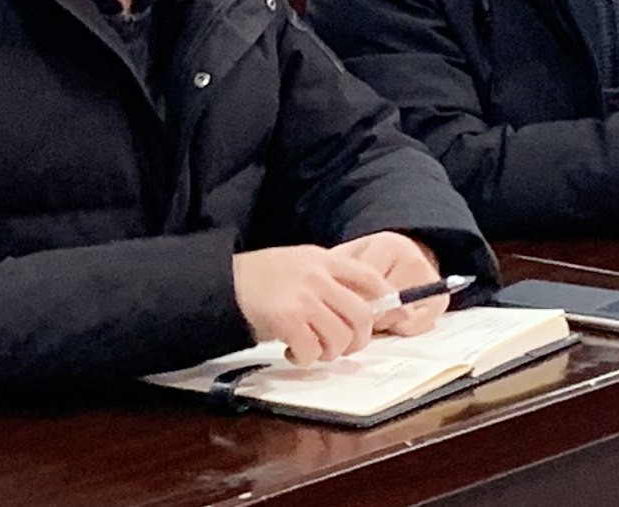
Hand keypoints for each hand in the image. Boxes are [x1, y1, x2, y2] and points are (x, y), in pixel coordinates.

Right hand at [232, 244, 389, 365]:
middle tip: (343, 347)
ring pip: (340, 337)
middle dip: (358, 340)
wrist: (222, 283)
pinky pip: (312, 350)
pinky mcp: (288, 320)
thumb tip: (362, 309)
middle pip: (362, 315)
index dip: (388, 301)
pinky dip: (306, 359)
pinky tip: (292, 352)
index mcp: (324, 260)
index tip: (396, 318)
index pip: (370, 278)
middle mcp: (318, 277)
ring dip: (329, 353)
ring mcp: (304, 298)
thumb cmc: (262, 278)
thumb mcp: (300, 265)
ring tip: (312, 350)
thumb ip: (328, 280)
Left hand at [335, 231, 445, 337]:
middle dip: (366, 312)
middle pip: (382, 303)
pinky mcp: (440, 301)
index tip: (341, 301)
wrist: (397, 260)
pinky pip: (413, 327)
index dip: (350, 299)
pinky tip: (393, 317)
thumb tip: (333, 306)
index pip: (365, 283)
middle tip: (358, 308)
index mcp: (387, 244)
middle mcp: (413, 257)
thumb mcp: (345, 261)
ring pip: (396, 317)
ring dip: (382, 322)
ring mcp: (429, 279)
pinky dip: (399, 328)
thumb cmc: (364, 263)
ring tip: (377, 310)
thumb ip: (336, 278)